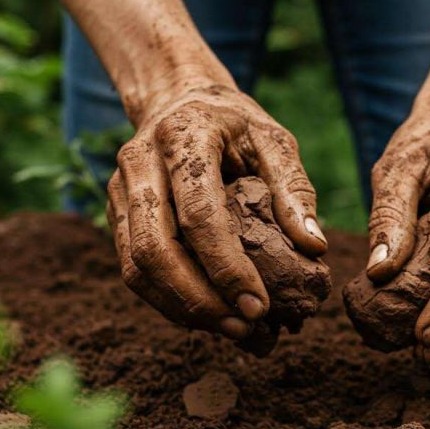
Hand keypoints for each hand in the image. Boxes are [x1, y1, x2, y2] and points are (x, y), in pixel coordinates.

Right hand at [106, 84, 326, 340]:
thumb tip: (314, 247)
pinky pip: (131, 268)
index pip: (198, 215)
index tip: (259, 305)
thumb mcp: (273, 140)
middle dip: (198, 299)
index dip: (226, 267)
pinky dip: (166, 300)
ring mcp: (119, 189)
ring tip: (229, 331)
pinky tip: (205, 315)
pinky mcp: (115, 212)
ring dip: (180, 308)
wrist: (178, 97)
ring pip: (135, 266)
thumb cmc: (234, 124)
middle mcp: (139, 162)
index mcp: (182, 138)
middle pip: (154, 248)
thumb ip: (293, 188)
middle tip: (243, 328)